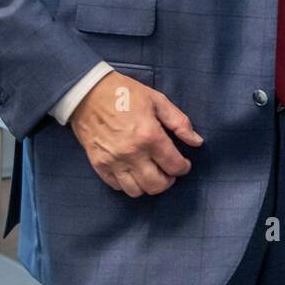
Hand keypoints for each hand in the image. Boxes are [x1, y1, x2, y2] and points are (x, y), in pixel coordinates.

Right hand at [68, 71, 201, 196]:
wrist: (88, 93)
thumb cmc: (125, 94)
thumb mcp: (158, 101)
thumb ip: (180, 122)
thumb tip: (197, 142)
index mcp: (149, 135)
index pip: (174, 166)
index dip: (183, 167)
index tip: (183, 164)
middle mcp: (132, 153)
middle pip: (157, 185)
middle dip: (168, 181)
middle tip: (169, 171)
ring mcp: (113, 161)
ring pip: (137, 191)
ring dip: (148, 185)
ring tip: (151, 173)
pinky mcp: (99, 165)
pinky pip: (118, 187)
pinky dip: (128, 184)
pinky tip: (133, 171)